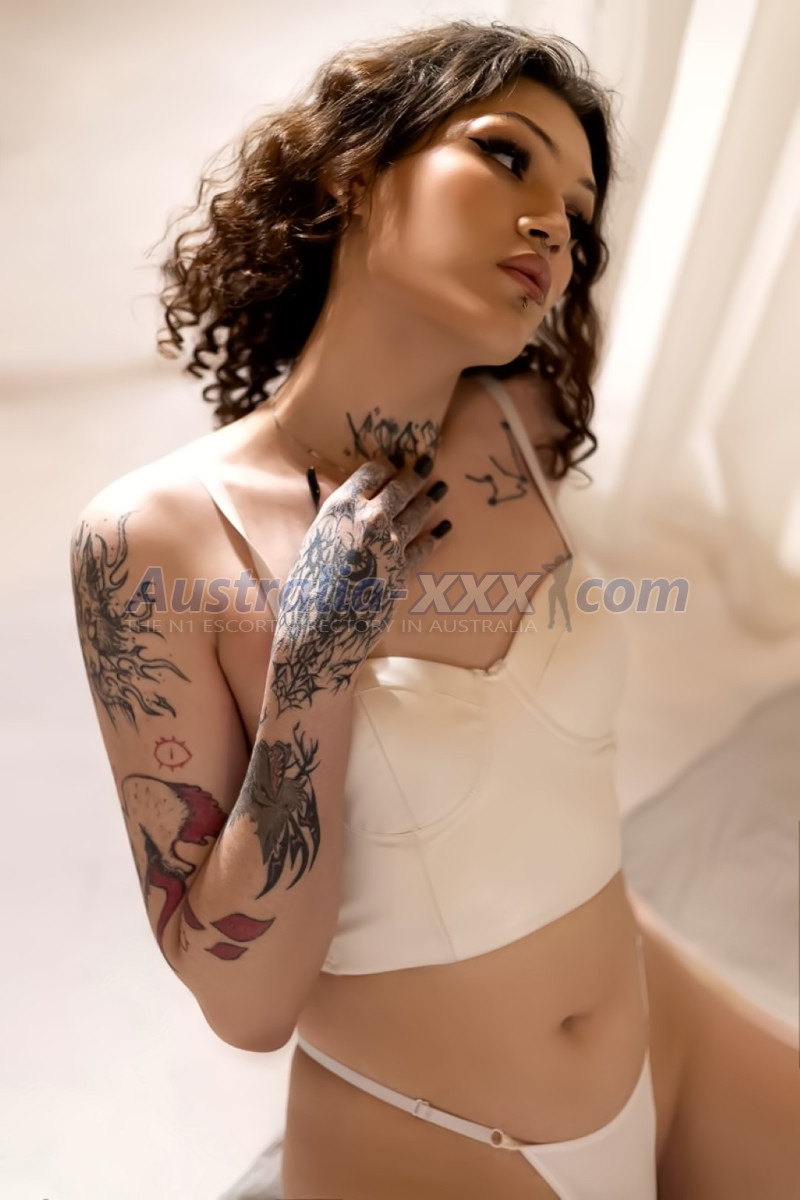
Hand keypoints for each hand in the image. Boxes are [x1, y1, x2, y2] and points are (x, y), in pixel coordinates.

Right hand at [269, 454, 449, 711]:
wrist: (319, 629)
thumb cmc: (305, 589)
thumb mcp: (313, 544)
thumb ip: (334, 523)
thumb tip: (347, 509)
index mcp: (339, 508)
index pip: (369, 474)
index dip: (384, 468)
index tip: (393, 465)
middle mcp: (368, 518)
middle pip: (398, 488)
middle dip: (414, 475)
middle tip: (427, 465)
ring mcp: (389, 543)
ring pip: (416, 513)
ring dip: (429, 499)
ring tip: (441, 489)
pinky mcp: (403, 569)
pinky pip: (424, 547)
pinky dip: (436, 536)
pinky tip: (444, 529)